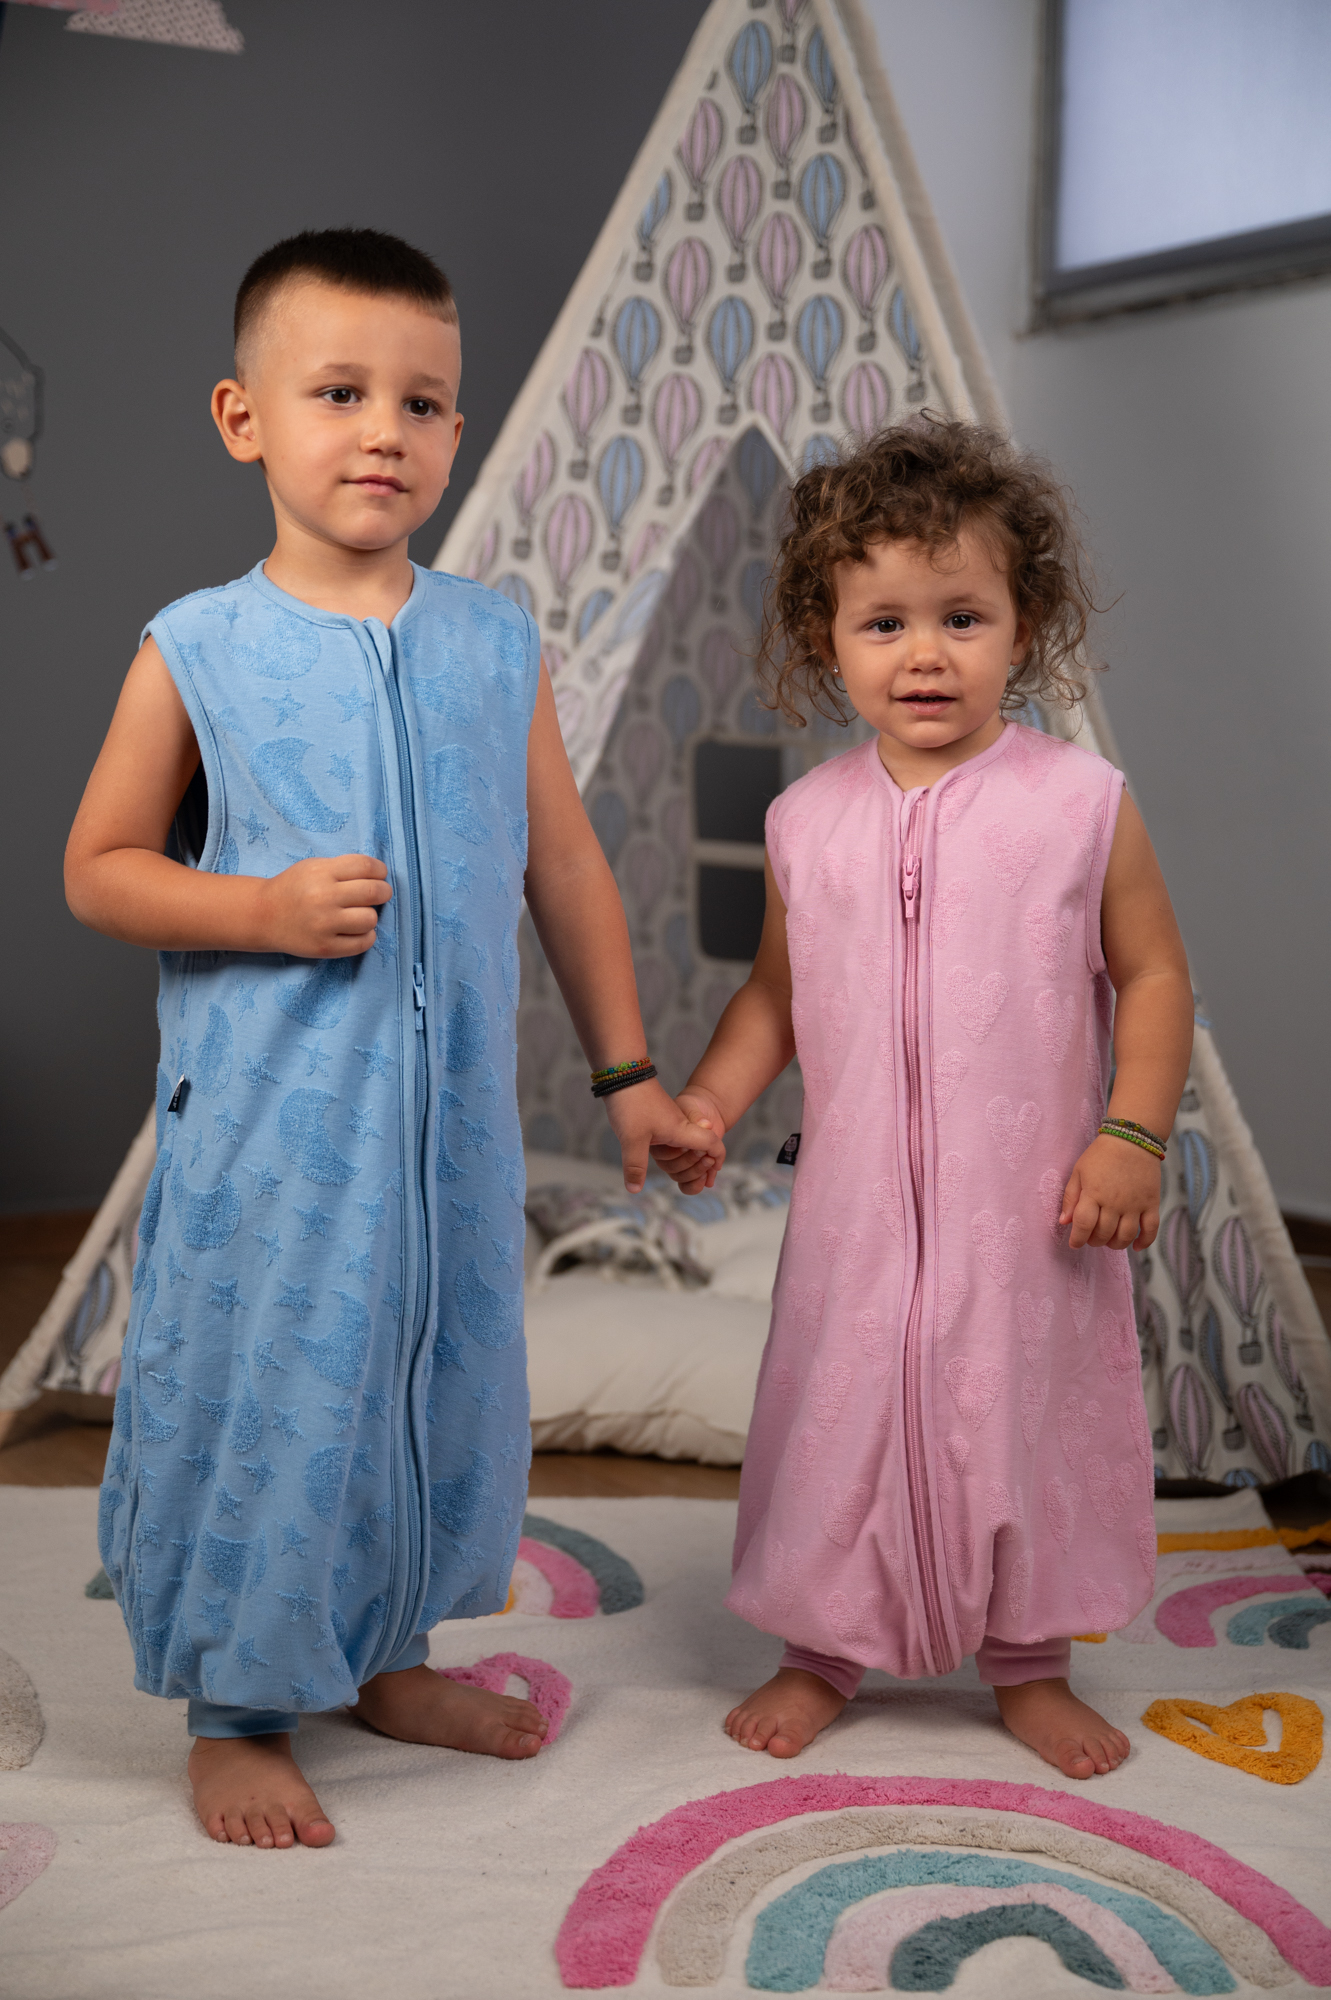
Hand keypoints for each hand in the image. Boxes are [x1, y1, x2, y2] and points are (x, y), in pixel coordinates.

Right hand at [258, 854, 391, 958]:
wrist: (263, 916)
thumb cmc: (294, 888)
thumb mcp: (313, 867)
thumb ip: (343, 868)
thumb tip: (379, 875)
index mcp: (321, 872)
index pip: (366, 867)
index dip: (380, 871)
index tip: (380, 876)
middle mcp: (323, 897)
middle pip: (373, 892)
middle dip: (383, 892)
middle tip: (379, 894)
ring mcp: (325, 924)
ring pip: (371, 919)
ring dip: (370, 916)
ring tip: (360, 914)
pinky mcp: (326, 947)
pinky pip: (363, 943)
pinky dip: (367, 936)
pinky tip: (356, 930)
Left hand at [604, 1080, 724, 1194]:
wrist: (621, 1072)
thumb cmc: (631, 1104)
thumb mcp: (631, 1139)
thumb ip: (635, 1166)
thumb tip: (634, 1190)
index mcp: (681, 1130)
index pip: (711, 1143)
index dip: (717, 1157)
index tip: (714, 1171)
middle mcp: (680, 1124)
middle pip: (702, 1144)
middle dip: (702, 1163)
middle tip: (696, 1177)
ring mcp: (669, 1119)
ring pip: (687, 1139)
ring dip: (688, 1156)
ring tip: (681, 1170)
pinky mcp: (657, 1115)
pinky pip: (673, 1134)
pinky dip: (674, 1147)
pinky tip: (659, 1151)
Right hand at [650, 1088, 727, 1194]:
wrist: (706, 1112)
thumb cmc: (694, 1107)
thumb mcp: (693, 1107)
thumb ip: (696, 1117)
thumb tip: (706, 1125)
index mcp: (658, 1139)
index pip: (665, 1155)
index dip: (683, 1153)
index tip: (698, 1145)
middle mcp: (663, 1155)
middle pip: (672, 1170)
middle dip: (692, 1162)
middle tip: (706, 1152)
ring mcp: (675, 1164)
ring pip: (681, 1179)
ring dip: (698, 1173)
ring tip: (711, 1161)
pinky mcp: (688, 1170)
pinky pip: (687, 1186)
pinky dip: (698, 1184)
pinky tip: (709, 1178)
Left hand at [1060, 1133, 1162, 1250]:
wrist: (1132, 1139)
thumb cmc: (1101, 1155)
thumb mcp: (1079, 1171)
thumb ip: (1070, 1198)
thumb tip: (1063, 1222)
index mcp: (1094, 1193)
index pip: (1083, 1225)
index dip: (1077, 1239)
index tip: (1074, 1243)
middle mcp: (1115, 1202)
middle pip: (1103, 1234)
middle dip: (1094, 1241)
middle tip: (1091, 1237)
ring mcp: (1135, 1204)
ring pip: (1125, 1236)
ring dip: (1115, 1244)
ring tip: (1109, 1240)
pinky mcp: (1151, 1203)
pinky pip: (1151, 1229)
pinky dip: (1144, 1242)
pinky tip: (1135, 1246)